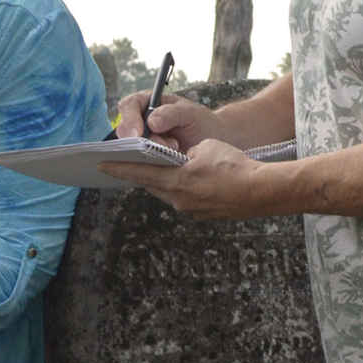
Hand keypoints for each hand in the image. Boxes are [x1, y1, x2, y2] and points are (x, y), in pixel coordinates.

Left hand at [103, 136, 270, 218]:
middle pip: (153, 184)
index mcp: (175, 181)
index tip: (101, 165)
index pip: (139, 173)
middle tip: (133, 162)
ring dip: (166, 180)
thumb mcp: (205, 147)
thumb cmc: (235, 165)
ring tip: (168, 168)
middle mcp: (179, 200)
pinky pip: (188, 198)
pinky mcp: (204, 214)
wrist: (262, 190)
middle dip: (144, 173)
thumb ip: (185, 153)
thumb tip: (182, 161)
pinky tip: (197, 179)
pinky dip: (186, 188)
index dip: (118, 168)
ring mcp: (192, 210)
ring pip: (170, 192)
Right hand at [115, 91, 224, 150]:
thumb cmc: (202, 122)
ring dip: (148, 151)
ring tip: (173, 150)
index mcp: (150, 102)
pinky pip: (138, 160)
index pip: (130, 105)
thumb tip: (152, 121)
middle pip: (126, 129)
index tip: (139, 134)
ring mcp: (144, 138)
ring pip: (130, 147)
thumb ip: (172, 113)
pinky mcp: (147, 155)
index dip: (130, 118)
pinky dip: (149, 162)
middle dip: (142, 140)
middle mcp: (143, 119)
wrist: (213, 141)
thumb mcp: (191, 113)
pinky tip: (165, 160)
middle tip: (163, 146)